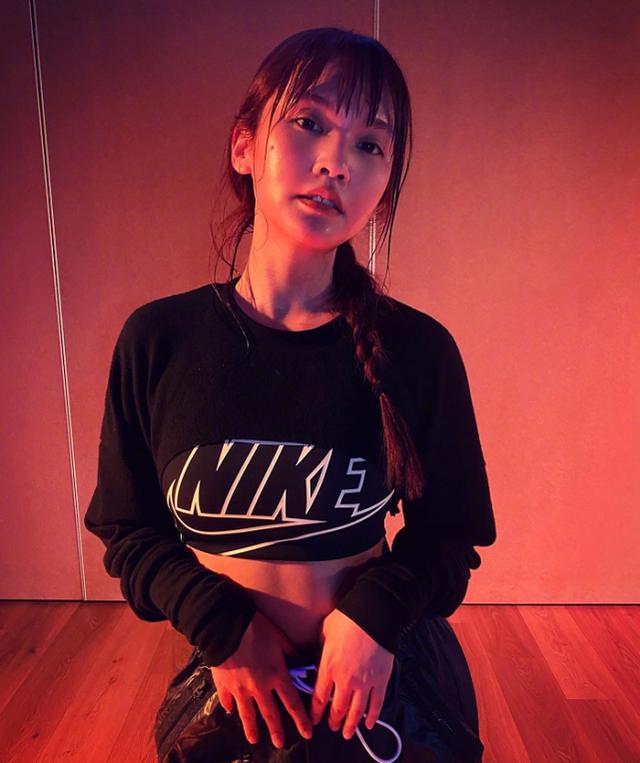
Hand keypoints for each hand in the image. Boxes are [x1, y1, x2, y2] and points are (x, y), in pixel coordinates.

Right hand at [210, 610, 313, 748]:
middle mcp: (260, 687)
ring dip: (252, 729)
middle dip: (277, 731)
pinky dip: (229, 707)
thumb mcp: (280, 638)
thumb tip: (303, 661)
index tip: (307, 733)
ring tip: (254, 740)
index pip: (292, 703)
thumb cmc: (256, 629)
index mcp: (276, 675)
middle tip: (280, 744)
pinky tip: (230, 712)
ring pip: (248, 715)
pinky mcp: (224, 686)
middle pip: (271, 714)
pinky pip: (227, 701)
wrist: (225, 627)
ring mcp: (240, 690)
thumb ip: (292, 652)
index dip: (301, 719)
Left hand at [309, 608, 393, 740]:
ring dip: (351, 725)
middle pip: (338, 709)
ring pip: (357, 712)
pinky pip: (377, 704)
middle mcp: (345, 680)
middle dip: (334, 721)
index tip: (315, 720)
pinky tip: (369, 724)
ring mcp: (365, 682)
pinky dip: (373, 717)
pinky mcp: (381, 680)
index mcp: (328, 667)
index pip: (319, 698)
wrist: (373, 614)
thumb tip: (318, 660)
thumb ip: (320, 650)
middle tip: (332, 727)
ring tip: (348, 733)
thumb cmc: (347, 618)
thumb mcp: (324, 632)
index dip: (316, 713)